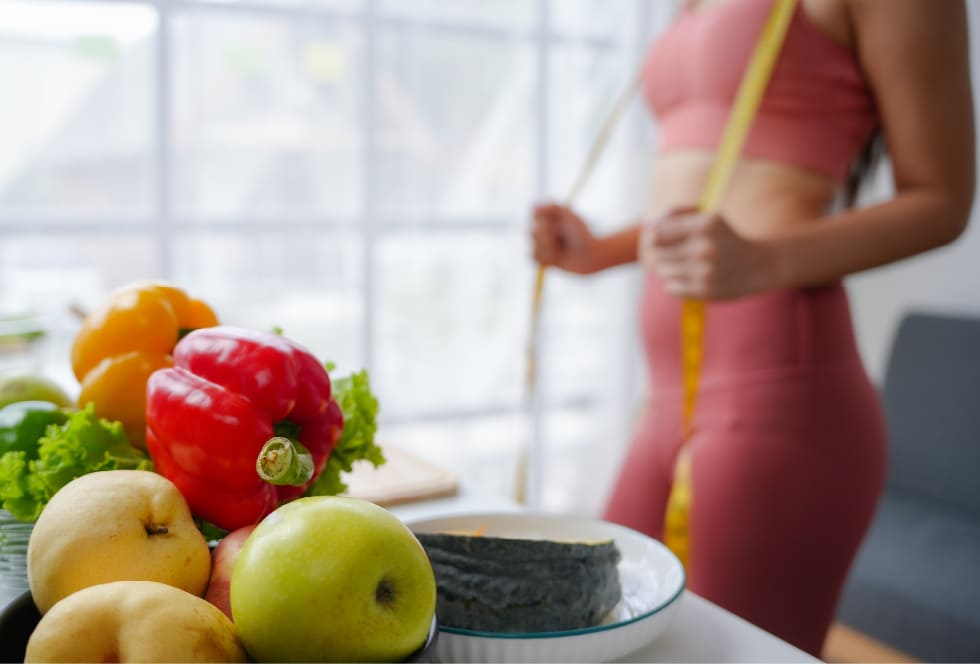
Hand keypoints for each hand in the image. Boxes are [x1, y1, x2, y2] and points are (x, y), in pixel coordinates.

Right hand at [530, 203, 601, 274]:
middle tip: (562, 236)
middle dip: (548, 236)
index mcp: (546, 216)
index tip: (558, 221)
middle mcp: (540, 228)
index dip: (545, 220)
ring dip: (550, 248)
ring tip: (562, 249)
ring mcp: (539, 243)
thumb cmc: (581, 234)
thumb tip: (534, 206)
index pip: (534, 214)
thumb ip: (553, 208)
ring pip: (534, 246)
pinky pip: (535, 257)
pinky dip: (547, 257)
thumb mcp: (569, 217)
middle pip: (533, 232)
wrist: (589, 254)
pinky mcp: (541, 257)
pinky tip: (557, 257)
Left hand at [639, 209, 779, 299]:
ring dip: (669, 269)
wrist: (760, 264)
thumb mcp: (708, 217)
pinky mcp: (705, 291)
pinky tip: (691, 278)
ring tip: (687, 265)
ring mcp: (705, 272)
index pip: (656, 235)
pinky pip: (671, 288)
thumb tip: (648, 224)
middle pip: (657, 254)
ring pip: (662, 272)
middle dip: (661, 253)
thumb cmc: (726, 238)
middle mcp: (705, 248)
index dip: (652, 238)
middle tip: (675, 253)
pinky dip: (676, 283)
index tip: (657, 240)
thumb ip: (676, 214)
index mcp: (705, 225)